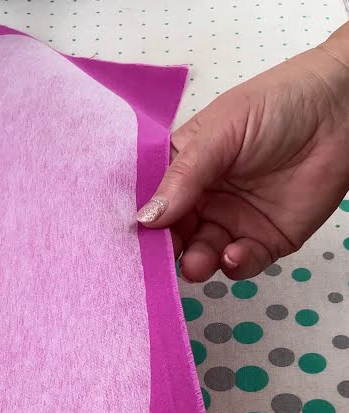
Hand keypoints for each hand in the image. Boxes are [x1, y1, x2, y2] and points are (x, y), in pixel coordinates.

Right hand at [137, 23, 348, 281]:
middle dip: (165, 252)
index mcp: (184, 170)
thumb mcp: (220, 133)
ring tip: (199, 262)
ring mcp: (232, 223)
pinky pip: (239, 264)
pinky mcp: (263, 242)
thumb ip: (183, 177)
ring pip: (201, 256)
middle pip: (172, 237)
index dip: (139, 221)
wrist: (341, 112)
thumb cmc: (278, 105)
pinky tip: (234, 253)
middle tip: (161, 260)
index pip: (152, 202)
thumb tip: (145, 218)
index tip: (126, 239)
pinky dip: (233, 265)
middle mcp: (203, 200)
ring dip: (196, 263)